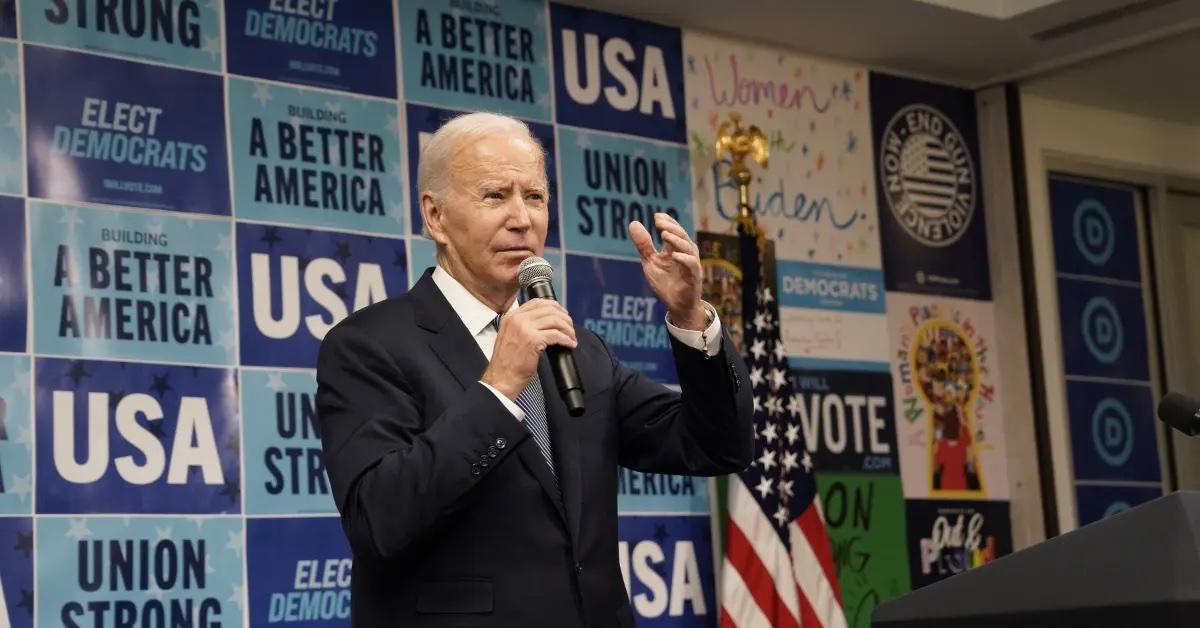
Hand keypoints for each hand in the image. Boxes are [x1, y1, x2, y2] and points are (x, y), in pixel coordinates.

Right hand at [481, 299, 576, 399]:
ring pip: (555, 320)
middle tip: (570, 327)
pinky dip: (566, 339)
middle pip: (549, 309)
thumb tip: (545, 322)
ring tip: (571, 336)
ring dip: (567, 328)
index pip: (537, 302)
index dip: (554, 306)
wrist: (502, 378)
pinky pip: (556, 335)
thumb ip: (523, 326)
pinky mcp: (533, 340)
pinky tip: (570, 344)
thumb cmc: (508, 363)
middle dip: (564, 317)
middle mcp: (517, 319)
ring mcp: (524, 328)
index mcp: (511, 316)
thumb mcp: (510, 336)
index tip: (562, 314)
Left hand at [629, 213, 706, 329]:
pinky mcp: (694, 277)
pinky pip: (692, 265)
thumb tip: (633, 223)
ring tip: (664, 234)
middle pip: (682, 236)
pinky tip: (674, 255)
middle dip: (671, 227)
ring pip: (688, 248)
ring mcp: (691, 265)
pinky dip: (685, 259)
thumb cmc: (665, 283)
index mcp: (675, 249)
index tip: (656, 216)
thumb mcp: (650, 262)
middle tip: (659, 222)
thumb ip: (644, 244)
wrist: (676, 306)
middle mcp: (685, 254)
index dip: (667, 222)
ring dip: (677, 240)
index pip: (674, 231)